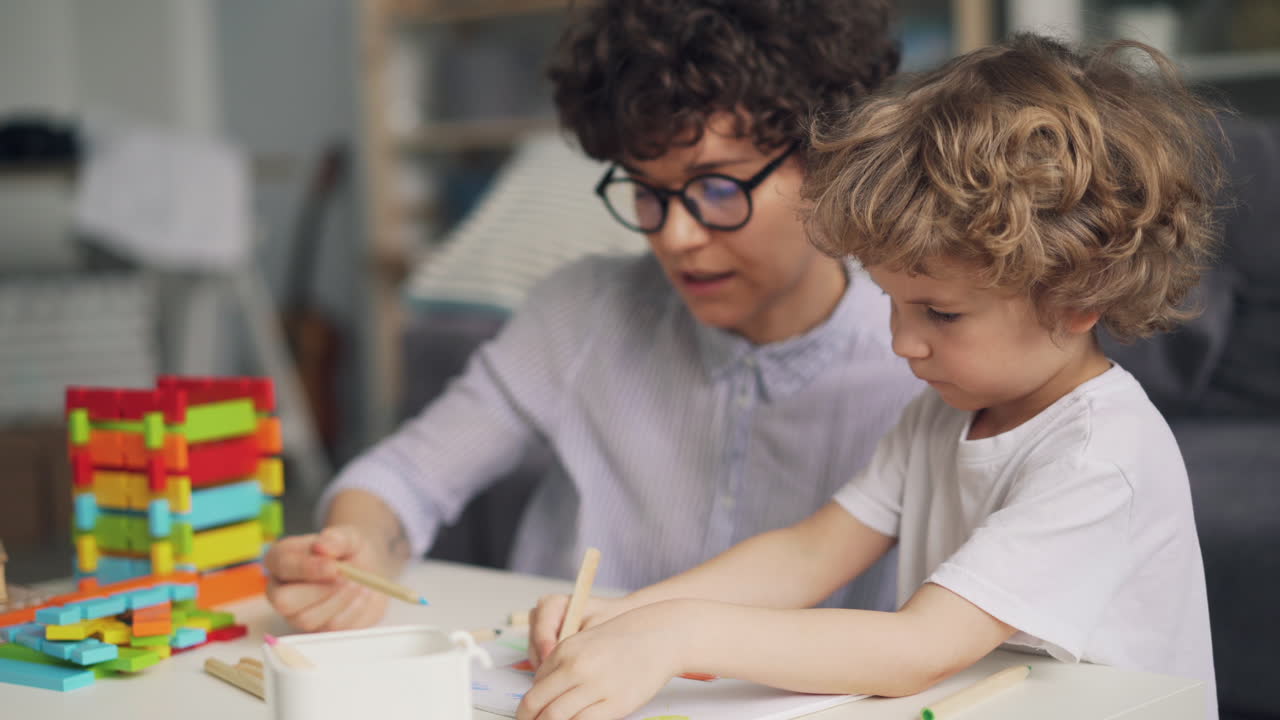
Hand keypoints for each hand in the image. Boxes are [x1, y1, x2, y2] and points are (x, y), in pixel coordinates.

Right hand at [264, 525, 388, 630]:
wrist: (366, 570)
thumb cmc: (347, 551)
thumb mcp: (348, 536)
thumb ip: (335, 538)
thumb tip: (321, 547)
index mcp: (280, 560)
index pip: (282, 567)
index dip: (307, 568)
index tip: (334, 567)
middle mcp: (280, 590)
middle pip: (284, 601)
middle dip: (320, 591)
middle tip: (348, 578)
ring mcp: (296, 614)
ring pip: (307, 619)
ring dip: (339, 600)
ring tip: (358, 583)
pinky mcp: (317, 629)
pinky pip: (330, 628)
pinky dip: (352, 610)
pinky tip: (361, 594)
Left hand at [517, 601, 691, 719]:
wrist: (658, 636)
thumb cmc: (620, 641)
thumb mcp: (583, 643)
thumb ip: (560, 666)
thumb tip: (541, 694)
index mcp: (564, 651)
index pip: (534, 687)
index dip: (527, 708)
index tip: (529, 718)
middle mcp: (576, 667)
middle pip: (536, 704)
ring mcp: (596, 686)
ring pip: (555, 717)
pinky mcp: (616, 704)